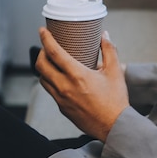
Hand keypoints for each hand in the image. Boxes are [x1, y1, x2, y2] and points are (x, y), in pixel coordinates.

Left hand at [36, 27, 129, 141]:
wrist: (114, 126)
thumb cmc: (115, 100)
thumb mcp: (115, 72)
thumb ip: (109, 50)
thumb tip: (105, 35)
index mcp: (77, 75)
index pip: (54, 52)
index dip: (45, 39)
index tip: (42, 31)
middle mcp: (65, 87)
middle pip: (41, 65)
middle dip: (41, 53)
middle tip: (46, 47)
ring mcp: (61, 99)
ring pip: (43, 79)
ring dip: (44, 68)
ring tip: (52, 62)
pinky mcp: (62, 108)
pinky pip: (51, 92)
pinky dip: (51, 82)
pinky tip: (60, 79)